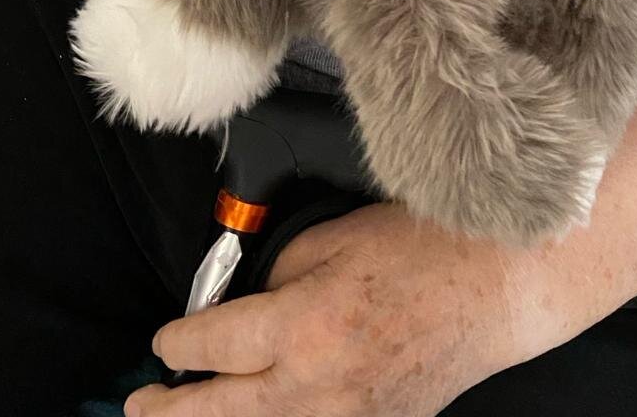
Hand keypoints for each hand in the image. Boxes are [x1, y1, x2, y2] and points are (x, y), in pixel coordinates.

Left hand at [125, 199, 554, 416]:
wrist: (495, 286)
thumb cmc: (421, 247)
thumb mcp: (336, 237)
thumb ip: (280, 273)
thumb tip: (246, 300)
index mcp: (304, 323)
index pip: (214, 344)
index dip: (178, 343)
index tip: (165, 340)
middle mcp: (316, 384)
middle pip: (219, 410)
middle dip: (170, 408)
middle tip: (142, 403)